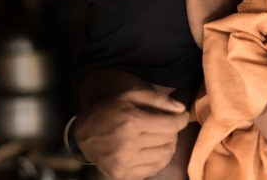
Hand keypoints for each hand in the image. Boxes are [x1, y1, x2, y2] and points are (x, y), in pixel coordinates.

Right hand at [74, 88, 189, 179]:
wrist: (84, 133)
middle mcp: (128, 145)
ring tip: (160, 137)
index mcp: (131, 122)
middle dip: (173, 131)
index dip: (182, 119)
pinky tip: (152, 149)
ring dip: (168, 145)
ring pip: (165, 156)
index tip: (182, 116)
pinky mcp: (123, 175)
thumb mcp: (130, 95)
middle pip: (170, 140)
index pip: (171, 125)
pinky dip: (159, 159)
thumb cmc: (109, 110)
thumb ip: (157, 99)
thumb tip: (181, 109)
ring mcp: (125, 163)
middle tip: (167, 125)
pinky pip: (154, 169)